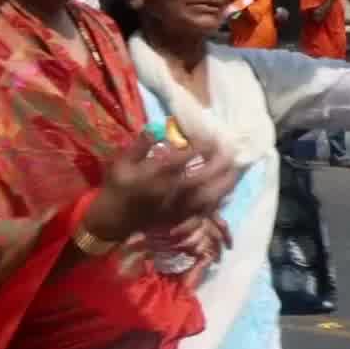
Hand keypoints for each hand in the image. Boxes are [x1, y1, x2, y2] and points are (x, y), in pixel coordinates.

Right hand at [87, 139, 218, 241]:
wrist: (114, 220)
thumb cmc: (117, 188)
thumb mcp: (121, 163)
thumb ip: (140, 145)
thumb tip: (156, 128)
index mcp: (155, 176)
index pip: (184, 158)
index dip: (201, 146)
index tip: (210, 136)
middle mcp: (171, 191)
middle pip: (204, 177)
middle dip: (220, 162)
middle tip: (229, 149)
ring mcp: (179, 207)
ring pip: (210, 195)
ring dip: (225, 181)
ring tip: (235, 167)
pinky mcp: (183, 217)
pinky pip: (207, 208)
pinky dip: (219, 198)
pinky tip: (226, 188)